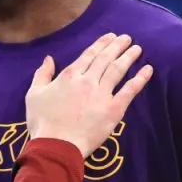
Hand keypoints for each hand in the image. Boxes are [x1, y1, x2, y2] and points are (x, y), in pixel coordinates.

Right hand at [25, 33, 151, 157]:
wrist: (56, 144)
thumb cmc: (42, 121)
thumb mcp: (33, 94)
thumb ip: (42, 74)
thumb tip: (49, 58)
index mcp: (69, 76)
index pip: (88, 55)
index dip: (101, 44)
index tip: (110, 36)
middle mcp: (87, 81)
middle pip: (105, 59)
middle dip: (117, 46)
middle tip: (127, 38)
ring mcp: (102, 94)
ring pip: (117, 70)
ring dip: (128, 57)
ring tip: (137, 48)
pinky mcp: (114, 109)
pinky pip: (129, 91)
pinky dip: (140, 79)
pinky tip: (148, 70)